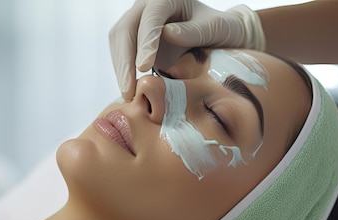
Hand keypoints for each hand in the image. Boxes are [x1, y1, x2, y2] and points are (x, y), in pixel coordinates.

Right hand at [109, 0, 264, 99]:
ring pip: (119, 40)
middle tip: (129, 89)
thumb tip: (167, 34)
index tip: (144, 67)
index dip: (145, 42)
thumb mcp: (214, 28)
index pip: (150, 17)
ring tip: (128, 93)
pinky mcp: (136, 39)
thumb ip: (193, 30)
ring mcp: (139, 23)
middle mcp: (148, 7)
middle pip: (125, 29)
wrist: (219, 33)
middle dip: (124, 60)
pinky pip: (121, 52)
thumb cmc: (219, 28)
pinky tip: (130, 88)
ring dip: (120, 68)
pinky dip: (123, 71)